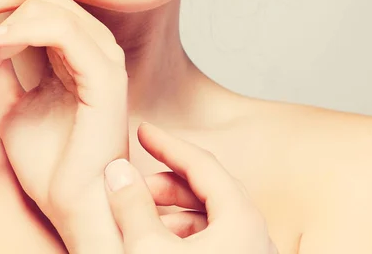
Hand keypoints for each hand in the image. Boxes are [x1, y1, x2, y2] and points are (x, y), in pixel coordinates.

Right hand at [104, 122, 278, 253]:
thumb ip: (133, 205)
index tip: (142, 130)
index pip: (201, 162)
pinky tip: (157, 242)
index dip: (166, 143)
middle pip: (207, 187)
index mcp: (242, 219)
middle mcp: (255, 234)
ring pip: (209, 217)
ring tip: (139, 215)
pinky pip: (214, 240)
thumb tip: (117, 171)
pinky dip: (183, 234)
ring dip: (171, 210)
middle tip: (133, 181)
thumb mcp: (148, 251)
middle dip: (166, 180)